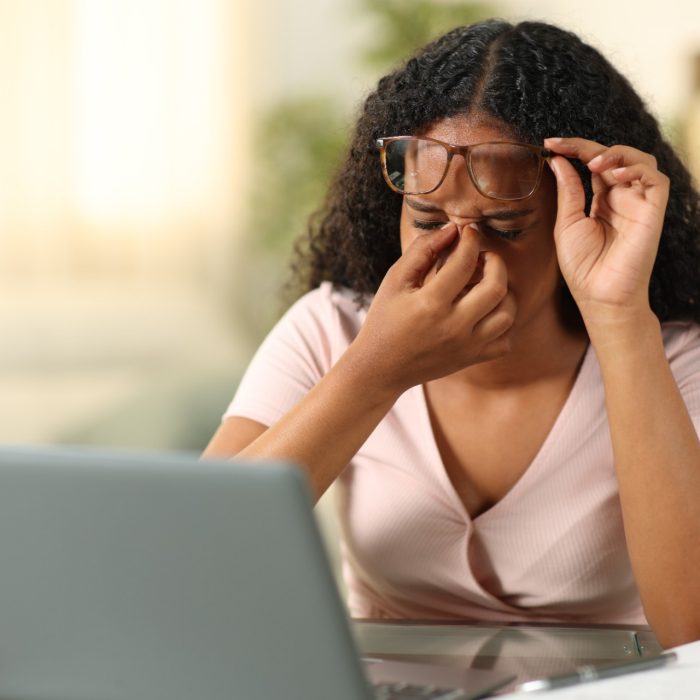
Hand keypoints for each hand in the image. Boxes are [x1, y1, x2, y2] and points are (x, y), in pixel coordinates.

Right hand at [351, 223, 515, 394]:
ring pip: (507, 314)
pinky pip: (505, 342)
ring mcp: (466, 346)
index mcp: (430, 304)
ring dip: (504, 292)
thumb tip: (452, 230)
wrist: (380, 368)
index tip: (468, 232)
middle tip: (483, 257)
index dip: (470, 241)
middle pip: (497, 287)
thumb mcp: (395, 280)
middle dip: (496, 262)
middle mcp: (453, 326)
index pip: (464, 263)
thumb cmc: (385, 319)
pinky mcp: (471, 359)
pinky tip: (485, 313)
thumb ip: (422, 251)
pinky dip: (502, 324)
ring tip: (487, 283)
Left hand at [545, 137, 668, 322]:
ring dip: (616, 153)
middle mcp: (622, 199)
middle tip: (564, 145)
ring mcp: (639, 204)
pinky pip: (656, 179)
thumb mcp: (567, 224)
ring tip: (594, 162)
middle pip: (614, 158)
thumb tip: (558, 160)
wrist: (599, 296)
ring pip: (639, 160)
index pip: (592, 165)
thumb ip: (568, 191)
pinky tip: (615, 175)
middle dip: (589, 147)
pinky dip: (638, 169)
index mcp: (601, 202)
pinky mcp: (653, 212)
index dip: (574, 150)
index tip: (550, 144)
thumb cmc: (582, 267)